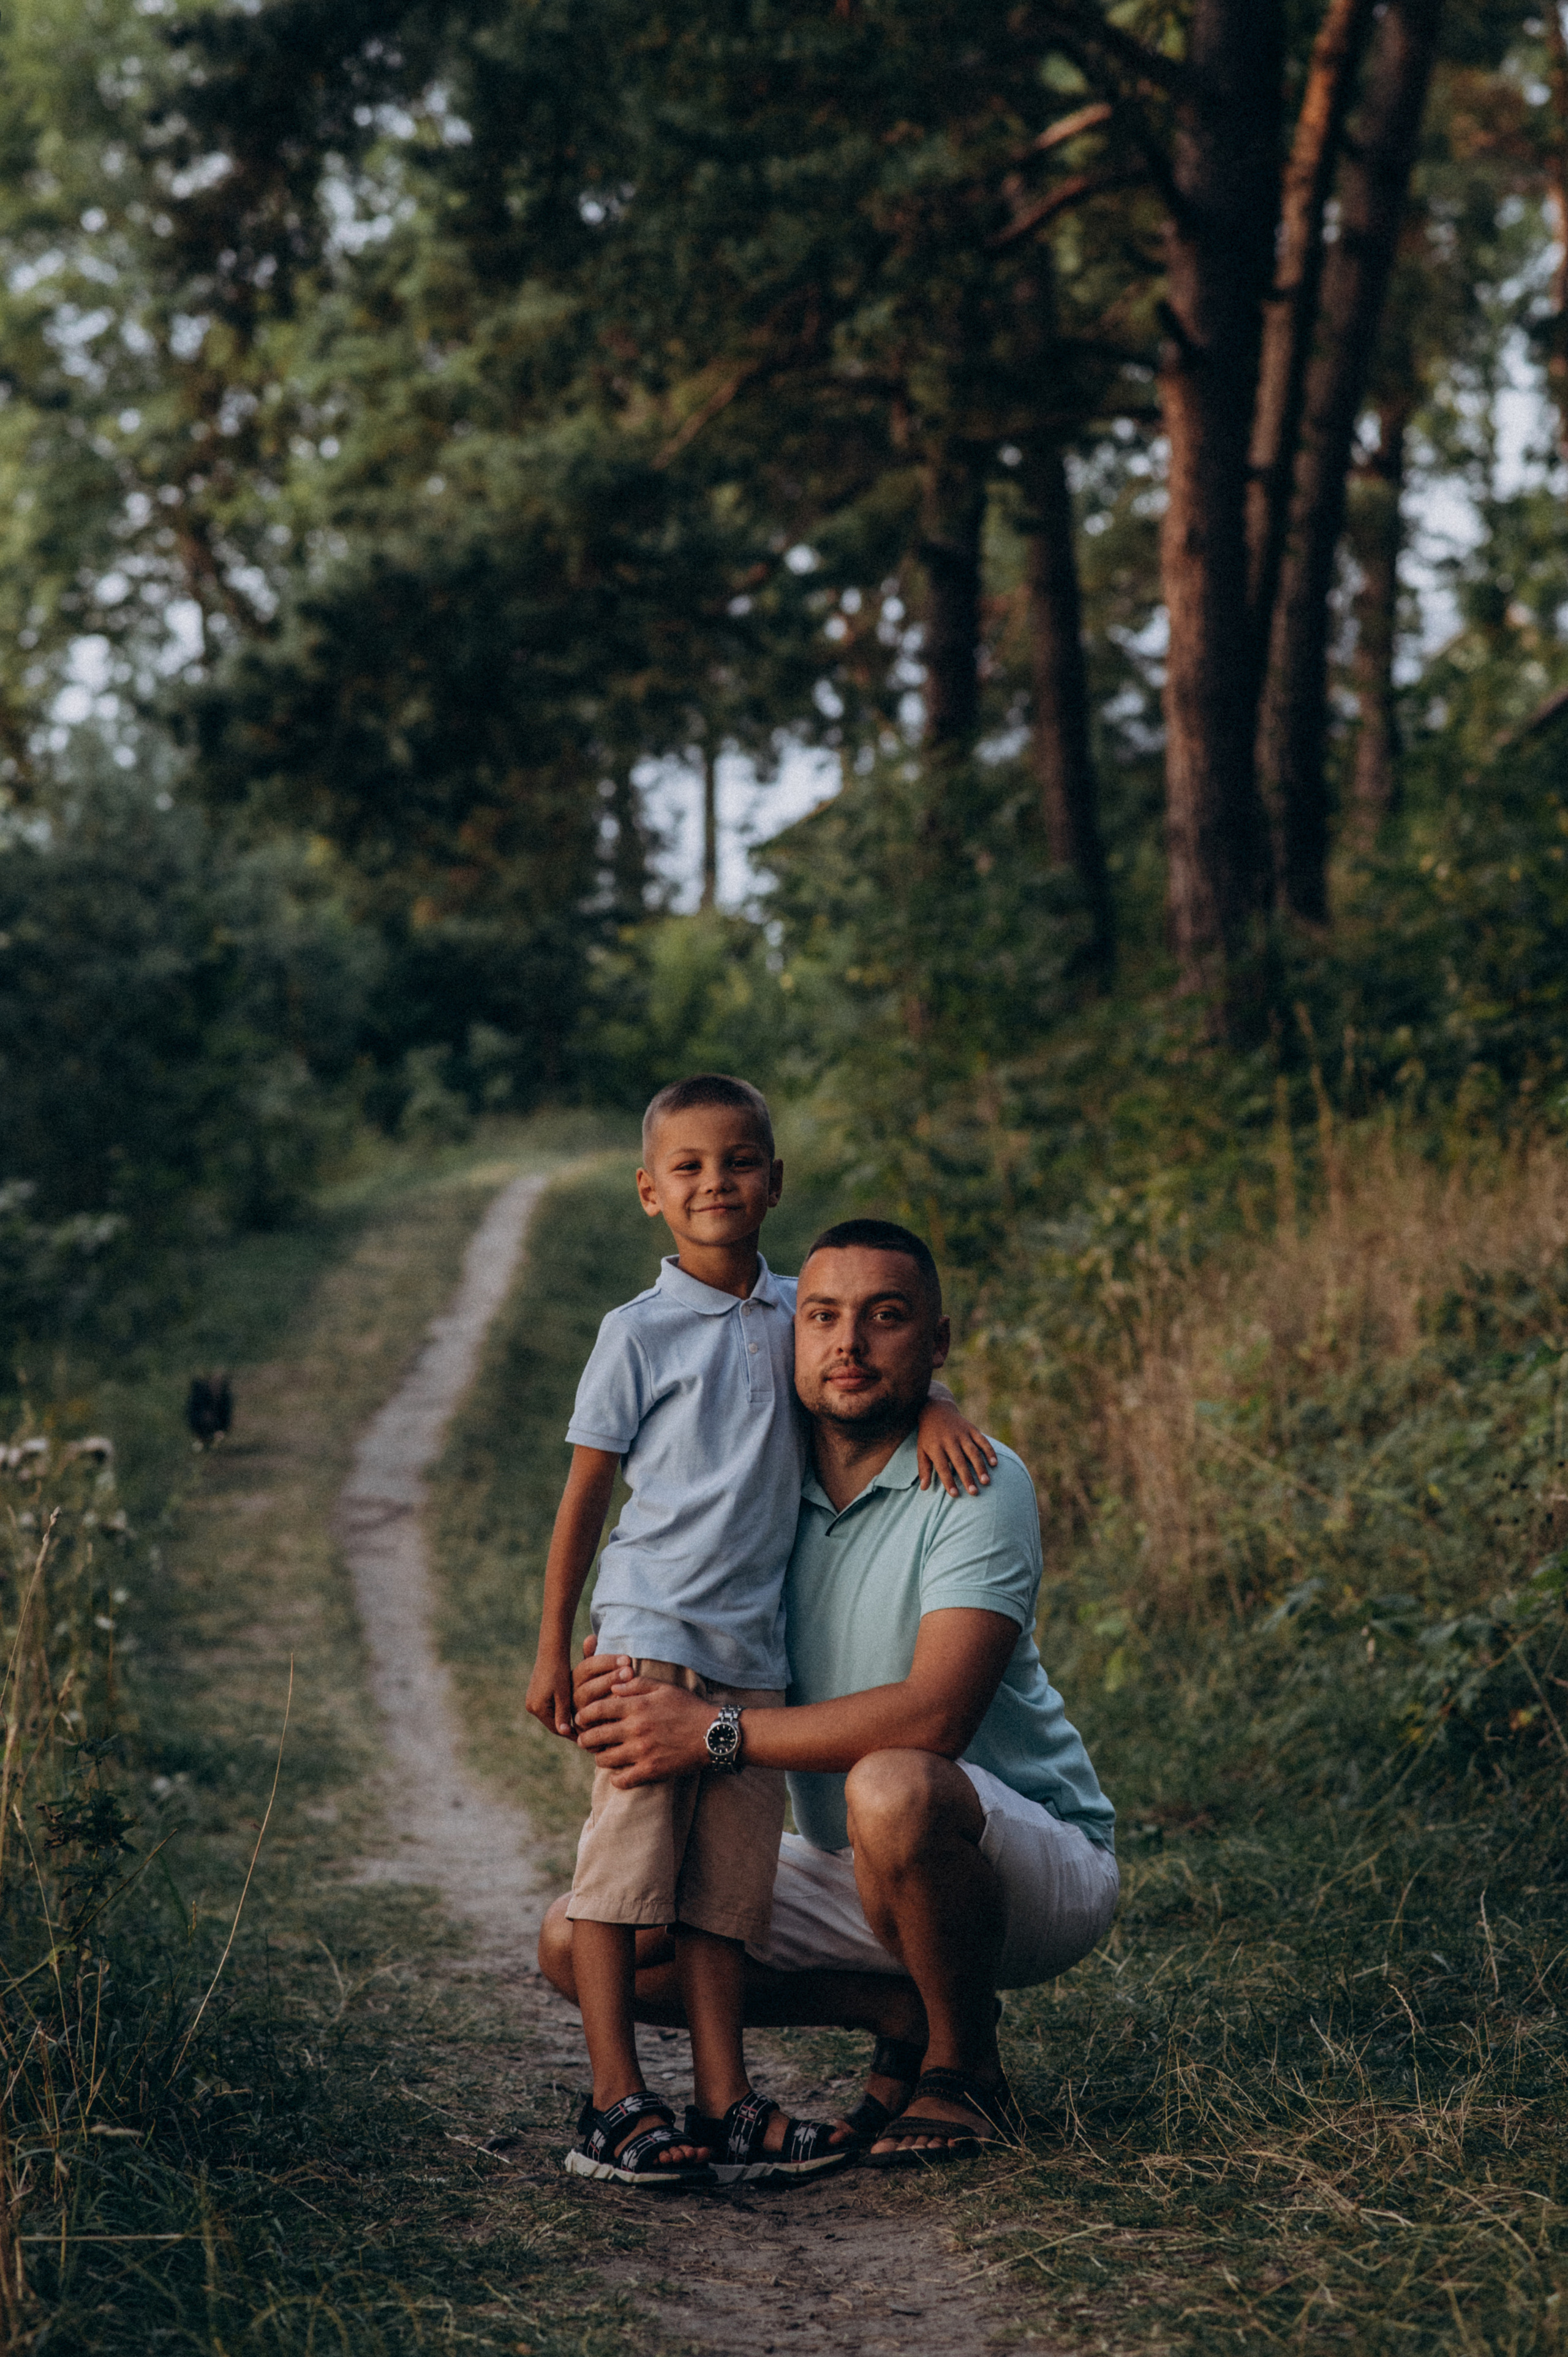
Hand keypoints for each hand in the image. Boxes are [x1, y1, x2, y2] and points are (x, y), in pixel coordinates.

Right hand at [525, 1644, 576, 1738]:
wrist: (551, 1652)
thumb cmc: (559, 1671)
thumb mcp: (563, 1694)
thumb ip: (562, 1714)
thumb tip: (563, 1732)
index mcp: (537, 1708)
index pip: (556, 1728)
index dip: (570, 1734)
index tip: (584, 1738)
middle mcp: (531, 1706)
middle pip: (552, 1723)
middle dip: (567, 1728)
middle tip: (584, 1734)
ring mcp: (532, 1699)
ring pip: (551, 1715)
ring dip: (564, 1718)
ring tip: (581, 1724)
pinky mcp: (536, 1693)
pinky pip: (549, 1706)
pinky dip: (560, 1709)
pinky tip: (572, 1709)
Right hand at [572, 1632, 631, 1719]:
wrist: (604, 1723)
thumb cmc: (602, 1691)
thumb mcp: (597, 1673)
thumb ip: (592, 1658)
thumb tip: (590, 1637)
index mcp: (572, 1681)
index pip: (586, 1669)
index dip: (606, 1662)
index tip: (626, 1658)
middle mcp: (572, 1699)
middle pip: (587, 1688)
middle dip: (610, 1677)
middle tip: (630, 1670)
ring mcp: (578, 1717)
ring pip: (593, 1705)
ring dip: (613, 1694)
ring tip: (631, 1685)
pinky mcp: (587, 1732)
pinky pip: (600, 1722)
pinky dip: (614, 1713)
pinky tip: (629, 1704)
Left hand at [574, 1671, 712, 1787]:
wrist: (713, 1734)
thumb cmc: (688, 1707)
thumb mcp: (663, 1688)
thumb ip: (636, 1684)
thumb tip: (612, 1687)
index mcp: (637, 1706)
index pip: (597, 1710)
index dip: (583, 1715)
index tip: (580, 1719)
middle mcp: (635, 1728)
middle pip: (594, 1736)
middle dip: (585, 1739)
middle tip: (585, 1740)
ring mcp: (642, 1751)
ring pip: (604, 1759)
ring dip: (600, 1757)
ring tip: (603, 1755)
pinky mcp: (651, 1770)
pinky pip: (622, 1780)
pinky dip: (617, 1778)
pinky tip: (619, 1774)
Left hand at [916, 1397, 998, 1496]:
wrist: (936, 1409)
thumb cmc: (928, 1435)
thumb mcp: (921, 1450)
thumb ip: (924, 1469)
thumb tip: (924, 1489)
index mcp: (935, 1447)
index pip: (942, 1467)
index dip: (948, 1481)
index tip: (955, 1495)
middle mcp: (949, 1440)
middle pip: (959, 1461)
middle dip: (967, 1477)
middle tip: (974, 1493)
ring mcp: (961, 1434)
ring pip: (973, 1452)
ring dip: (980, 1467)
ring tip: (986, 1482)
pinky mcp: (971, 1428)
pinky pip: (982, 1440)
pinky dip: (989, 1451)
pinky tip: (994, 1464)